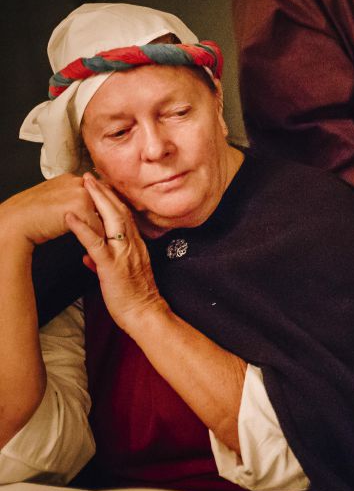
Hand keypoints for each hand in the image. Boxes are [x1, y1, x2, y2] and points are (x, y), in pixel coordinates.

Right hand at [0, 174, 101, 248]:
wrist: (16, 221)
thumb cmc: (31, 215)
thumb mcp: (54, 199)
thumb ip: (70, 198)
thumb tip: (84, 207)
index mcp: (71, 179)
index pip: (97, 191)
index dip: (104, 207)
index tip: (109, 219)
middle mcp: (77, 183)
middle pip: (105, 200)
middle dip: (110, 217)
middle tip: (114, 231)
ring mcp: (80, 193)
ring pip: (104, 214)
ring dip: (106, 228)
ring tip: (106, 240)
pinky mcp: (81, 207)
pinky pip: (98, 226)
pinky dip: (98, 237)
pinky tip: (96, 245)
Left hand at [63, 174, 168, 334]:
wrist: (145, 314)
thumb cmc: (135, 298)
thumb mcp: (121, 276)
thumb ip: (104, 263)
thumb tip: (87, 257)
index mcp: (135, 247)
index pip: (125, 216)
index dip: (113, 199)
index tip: (102, 185)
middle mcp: (132, 245)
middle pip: (120, 211)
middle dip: (105, 191)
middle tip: (91, 175)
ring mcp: (123, 254)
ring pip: (111, 220)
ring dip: (96, 200)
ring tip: (84, 185)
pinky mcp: (112, 266)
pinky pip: (96, 243)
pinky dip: (83, 228)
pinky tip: (71, 216)